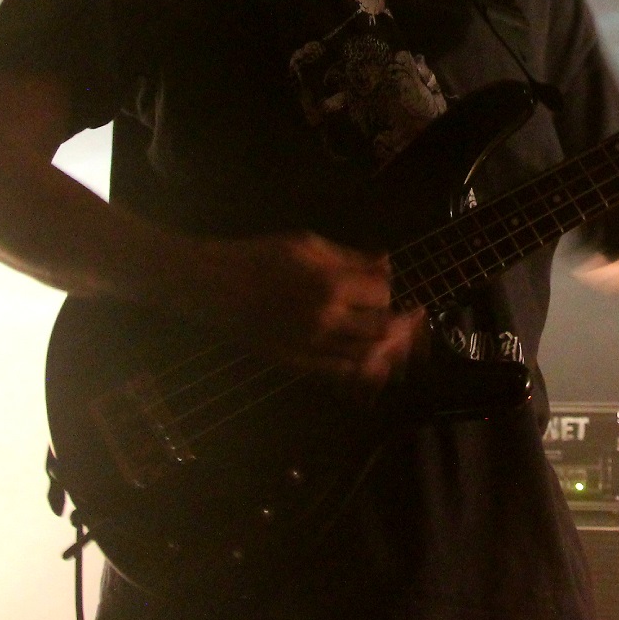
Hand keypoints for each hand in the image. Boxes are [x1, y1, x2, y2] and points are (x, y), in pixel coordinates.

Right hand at [181, 232, 422, 383]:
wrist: (216, 287)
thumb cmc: (260, 257)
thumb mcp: (308, 244)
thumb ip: (351, 257)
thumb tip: (386, 262)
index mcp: (331, 283)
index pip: (382, 292)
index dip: (386, 287)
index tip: (380, 284)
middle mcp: (327, 318)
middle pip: (383, 328)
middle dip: (396, 322)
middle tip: (402, 318)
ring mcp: (313, 345)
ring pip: (367, 357)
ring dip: (385, 349)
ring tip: (391, 341)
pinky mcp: (298, 363)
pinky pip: (340, 374)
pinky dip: (361, 370)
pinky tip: (368, 361)